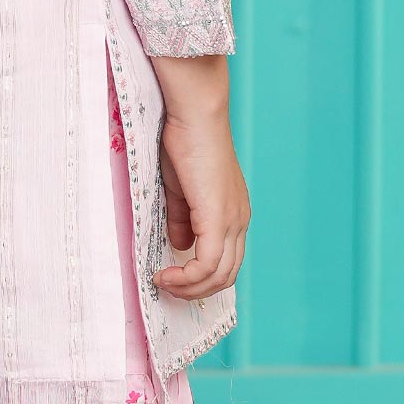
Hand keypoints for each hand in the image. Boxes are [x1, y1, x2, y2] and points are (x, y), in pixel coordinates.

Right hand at [149, 53, 249, 300]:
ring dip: (190, 287)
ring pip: (220, 275)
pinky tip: (165, 275)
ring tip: (164, 283)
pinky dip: (187, 277)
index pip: (225, 259)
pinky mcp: (219, 218)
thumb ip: (181, 219)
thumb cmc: (185, 140)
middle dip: (195, 289)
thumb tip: (180, 246)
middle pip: (226, 274)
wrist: (195, 114)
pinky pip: (208, 264)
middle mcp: (239, 219)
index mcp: (233, 212)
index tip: (171, 276)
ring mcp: (233, 220)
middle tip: (166, 286)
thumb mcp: (179, 189)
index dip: (200, 276)